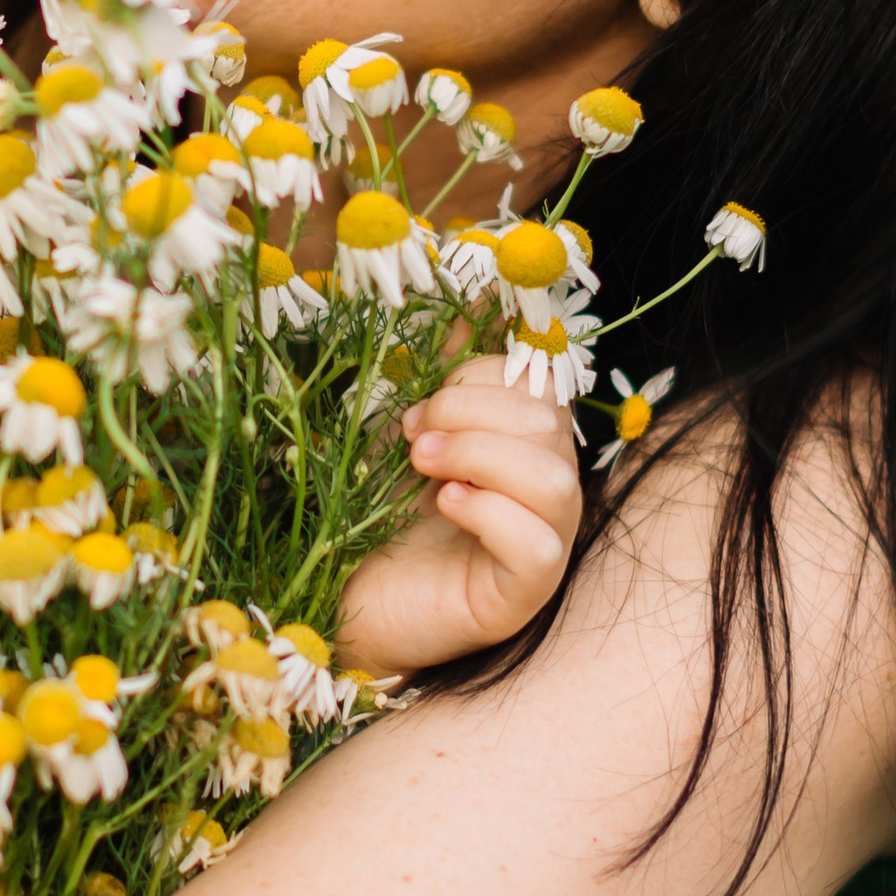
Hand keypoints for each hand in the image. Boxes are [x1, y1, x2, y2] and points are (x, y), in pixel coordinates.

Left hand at [338, 350, 581, 670]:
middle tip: (413, 440)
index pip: (536, 387)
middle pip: (549, 425)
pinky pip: (540, 545)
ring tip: (424, 469)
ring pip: (554, 480)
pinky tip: (446, 506)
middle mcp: (545, 492)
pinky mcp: (523, 596)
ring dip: (479, 457)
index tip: (415, 410)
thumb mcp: (402, 430)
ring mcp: (543, 546)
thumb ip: (438, 371)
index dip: (475, 382)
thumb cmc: (374, 515)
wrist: (340, 598)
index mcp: (523, 445)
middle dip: (471, 415)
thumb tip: (474, 298)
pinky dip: (490, 513)